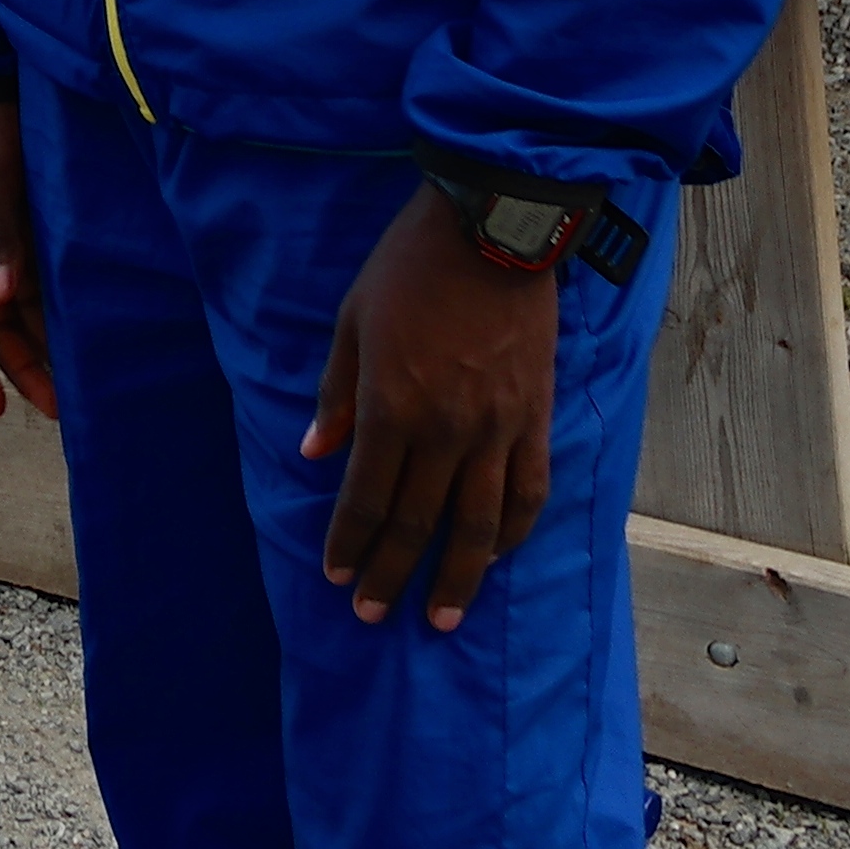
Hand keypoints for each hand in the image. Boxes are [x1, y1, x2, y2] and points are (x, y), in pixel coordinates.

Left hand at [302, 182, 556, 630]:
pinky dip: (513, 533)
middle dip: (390, 574)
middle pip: (416, 521)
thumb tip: (314, 453)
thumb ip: (336, 393)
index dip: (350, 543)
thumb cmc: (409, 268)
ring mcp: (497, 429)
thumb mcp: (352, 320)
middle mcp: (445, 429)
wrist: (491, 230)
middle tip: (372, 616)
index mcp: (391, 404)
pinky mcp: (536, 420)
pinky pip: (528, 493)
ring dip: (458, 578)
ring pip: (478, 525)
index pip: (366, 496)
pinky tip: (498, 557)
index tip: (337, 577)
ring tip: (440, 618)